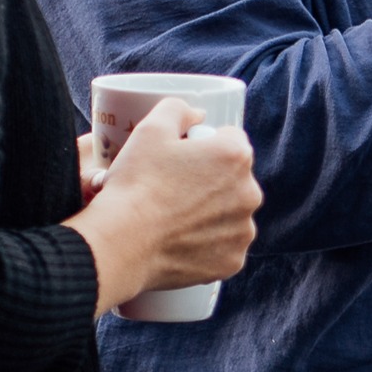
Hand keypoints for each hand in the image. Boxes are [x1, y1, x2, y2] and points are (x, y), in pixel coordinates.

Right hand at [73, 97, 261, 314]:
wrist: (121, 242)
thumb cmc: (136, 184)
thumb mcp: (150, 129)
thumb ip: (178, 109)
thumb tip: (197, 114)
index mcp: (236, 156)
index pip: (230, 140)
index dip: (204, 145)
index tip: (183, 158)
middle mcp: (250, 193)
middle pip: (233, 179)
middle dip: (210, 181)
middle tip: (174, 189)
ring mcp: (243, 231)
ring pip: (230, 214)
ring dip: (212, 213)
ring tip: (175, 217)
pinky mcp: (232, 262)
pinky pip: (223, 247)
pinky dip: (208, 245)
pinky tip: (182, 242)